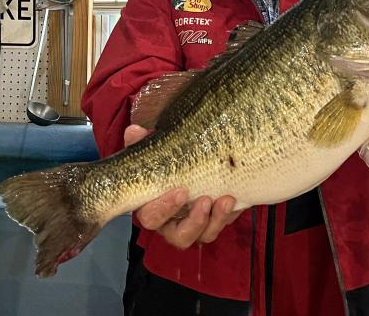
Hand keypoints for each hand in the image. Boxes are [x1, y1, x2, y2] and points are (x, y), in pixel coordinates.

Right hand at [123, 124, 242, 248]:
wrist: (191, 161)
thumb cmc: (167, 161)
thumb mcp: (154, 151)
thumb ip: (141, 143)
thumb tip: (134, 132)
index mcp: (153, 207)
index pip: (152, 217)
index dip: (165, 208)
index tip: (181, 191)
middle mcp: (173, 222)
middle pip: (180, 237)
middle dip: (195, 221)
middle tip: (205, 200)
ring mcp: (195, 225)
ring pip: (204, 235)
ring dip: (216, 220)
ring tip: (226, 199)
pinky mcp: (214, 221)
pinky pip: (222, 224)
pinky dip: (230, 214)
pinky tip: (234, 198)